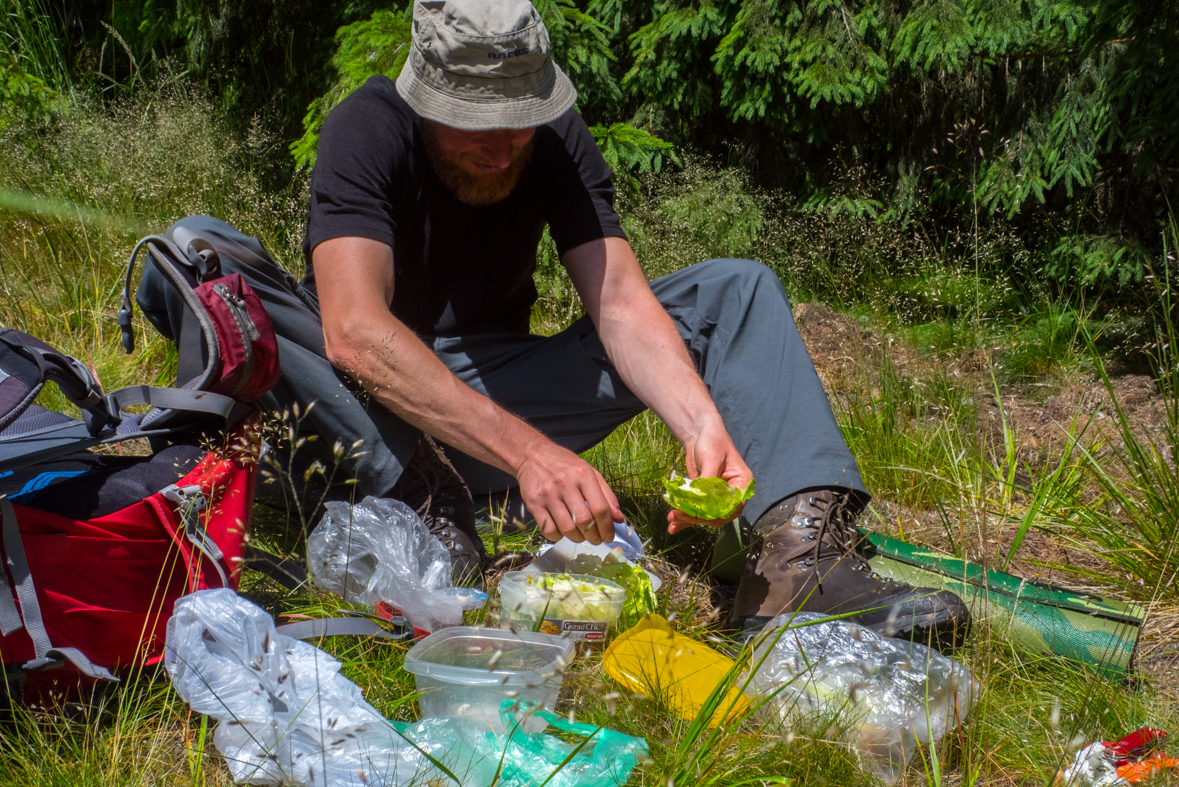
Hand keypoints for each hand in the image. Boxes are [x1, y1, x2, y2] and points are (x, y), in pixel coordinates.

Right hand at [515, 441, 621, 544]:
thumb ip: (606, 494)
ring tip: (581, 536)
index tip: (609, 536)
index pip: (600, 508)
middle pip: (585, 521)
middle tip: (596, 539)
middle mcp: (565, 484)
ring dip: (578, 538)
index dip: (607, 527)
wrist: (532, 455)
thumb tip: (619, 519)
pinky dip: (558, 536)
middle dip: (594, 536)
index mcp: (583, 475)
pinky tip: (562, 531)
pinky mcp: (533, 504)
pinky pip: (548, 529)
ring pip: (567, 528)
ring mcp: (548, 495)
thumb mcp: (589, 472)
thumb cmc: (564, 465)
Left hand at [667, 419, 752, 534]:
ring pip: (704, 515)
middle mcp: (731, 495)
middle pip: (716, 515)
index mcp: (742, 485)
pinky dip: (684, 517)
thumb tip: (699, 501)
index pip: (731, 508)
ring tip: (671, 521)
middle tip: (677, 515)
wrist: (699, 433)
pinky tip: (673, 524)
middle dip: (696, 518)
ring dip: (687, 519)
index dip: (714, 514)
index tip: (696, 514)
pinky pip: (695, 510)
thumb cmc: (712, 441)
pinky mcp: (703, 497)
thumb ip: (707, 481)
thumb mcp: (712, 459)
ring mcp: (716, 497)